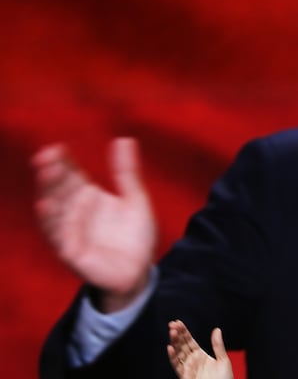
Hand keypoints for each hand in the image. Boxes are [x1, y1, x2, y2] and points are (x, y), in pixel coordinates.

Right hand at [32, 137, 156, 311]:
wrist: (140, 270)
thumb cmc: (135, 235)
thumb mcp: (135, 199)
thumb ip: (128, 172)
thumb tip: (125, 139)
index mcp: (87, 196)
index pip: (70, 175)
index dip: (62, 162)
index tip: (57, 148)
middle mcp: (74, 211)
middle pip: (58, 189)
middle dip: (51, 173)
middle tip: (46, 157)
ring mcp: (70, 231)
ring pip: (53, 210)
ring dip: (47, 192)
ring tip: (46, 173)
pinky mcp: (71, 252)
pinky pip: (57, 236)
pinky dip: (51, 221)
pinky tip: (46, 205)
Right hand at [168, 320, 232, 378]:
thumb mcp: (223, 360)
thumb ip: (218, 345)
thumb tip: (216, 330)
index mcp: (200, 356)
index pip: (189, 342)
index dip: (183, 332)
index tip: (178, 322)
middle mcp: (192, 362)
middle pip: (182, 346)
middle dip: (177, 335)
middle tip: (173, 324)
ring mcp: (188, 369)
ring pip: (178, 354)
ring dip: (174, 343)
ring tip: (172, 332)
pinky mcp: (186, 376)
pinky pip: (178, 366)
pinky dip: (173, 357)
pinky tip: (170, 348)